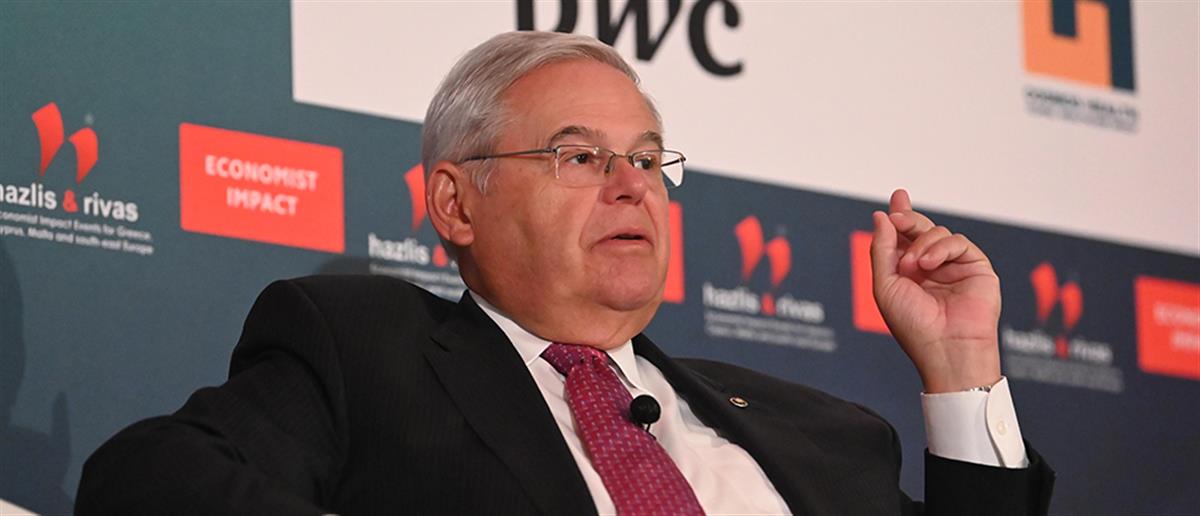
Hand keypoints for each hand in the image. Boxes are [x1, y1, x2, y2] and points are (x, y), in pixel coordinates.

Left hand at [870, 189, 1001, 392]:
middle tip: (898, 216)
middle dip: (908, 219)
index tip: (897, 198)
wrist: (946, 347)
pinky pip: (958, 241)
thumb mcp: (885, 285)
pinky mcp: (976, 266)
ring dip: (921, 243)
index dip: (900, 217)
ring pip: (937, 233)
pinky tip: (929, 264)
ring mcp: (954, 266)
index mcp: (909, 273)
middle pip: (920, 229)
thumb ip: (882, 250)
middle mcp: (932, 268)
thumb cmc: (914, 325)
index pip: (904, 238)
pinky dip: (941, 247)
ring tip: (914, 265)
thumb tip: (881, 217)